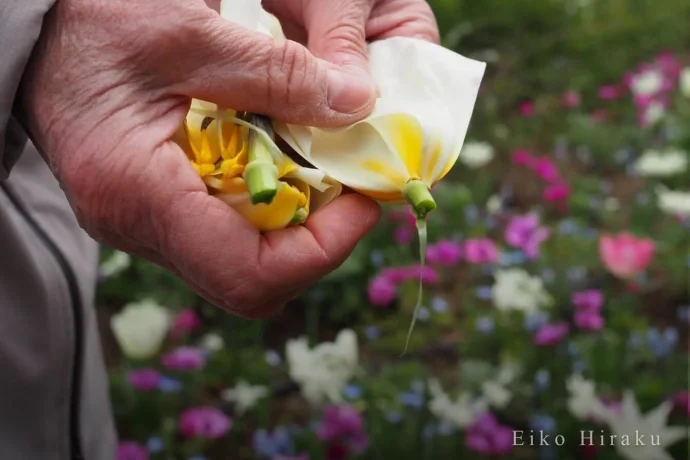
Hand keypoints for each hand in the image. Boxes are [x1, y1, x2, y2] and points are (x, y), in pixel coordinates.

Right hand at [20, 0, 437, 316]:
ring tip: (323, 165)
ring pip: (245, 260)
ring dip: (299, 220)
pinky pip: (227, 232)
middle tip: (351, 180)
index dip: (325, 249)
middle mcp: (139, 228)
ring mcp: (146, 225)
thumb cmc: (90, 22)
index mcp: (140, 195)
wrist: (32, 32)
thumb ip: (278, 73)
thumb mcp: (189, 32)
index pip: (252, 275)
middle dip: (319, 236)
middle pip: (256, 277)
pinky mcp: (155, 210)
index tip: (363, 199)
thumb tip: (357, 106)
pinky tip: (281, 158)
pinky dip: (269, 205)